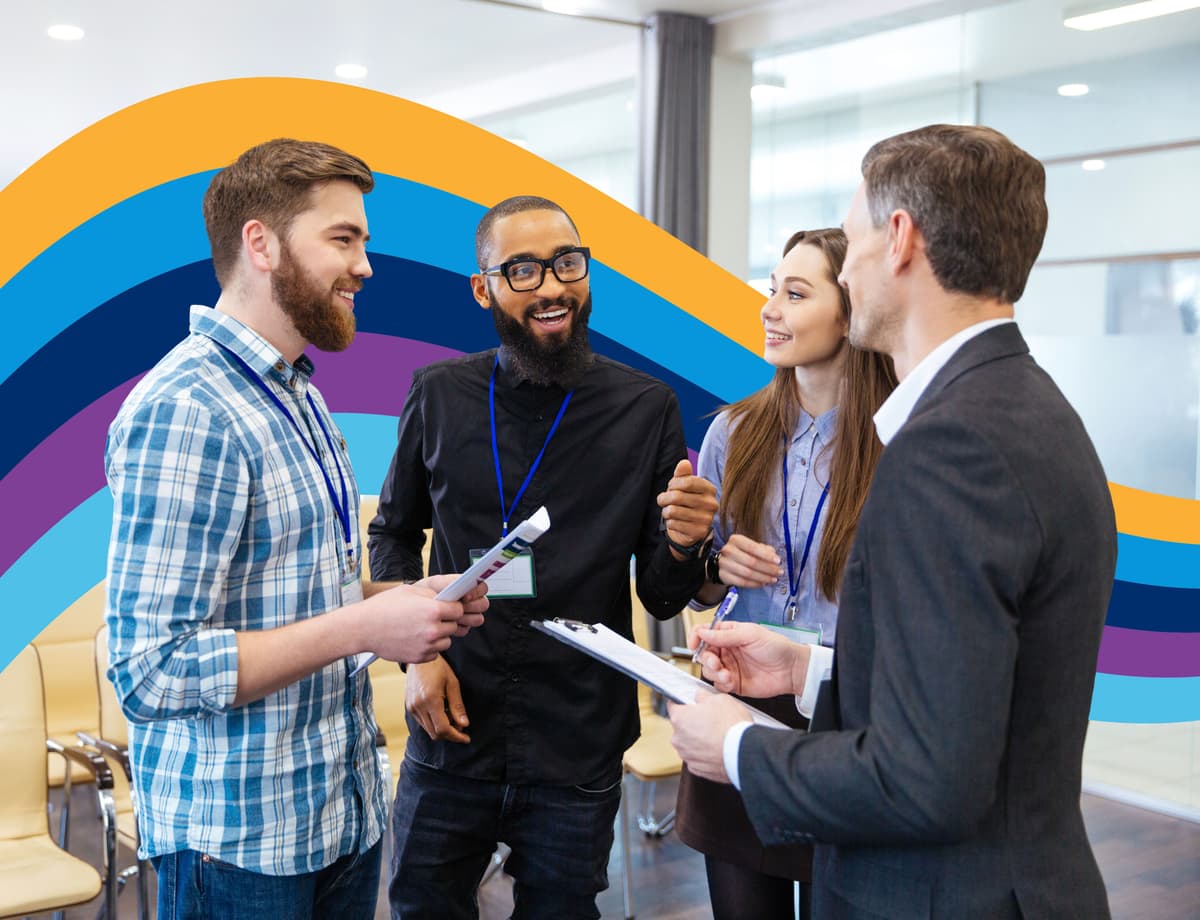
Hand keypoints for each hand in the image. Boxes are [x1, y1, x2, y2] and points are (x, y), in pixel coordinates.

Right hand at [358, 581, 485, 662]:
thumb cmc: (383, 607)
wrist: (363, 628)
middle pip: (454, 626)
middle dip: (446, 621)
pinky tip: (416, 638)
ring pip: (447, 641)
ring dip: (439, 635)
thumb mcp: (410, 591)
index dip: (454, 607)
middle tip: (431, 617)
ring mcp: (426, 645)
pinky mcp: (419, 658)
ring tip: (422, 628)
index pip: (459, 610)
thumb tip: (446, 598)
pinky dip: (430, 647)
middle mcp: (433, 629)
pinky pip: (435, 653)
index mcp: (433, 610)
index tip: (448, 607)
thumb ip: (431, 595)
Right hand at [405, 655, 470, 743]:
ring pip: (428, 730)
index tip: (466, 738)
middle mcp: (418, 707)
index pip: (443, 728)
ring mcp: (412, 708)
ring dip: (442, 729)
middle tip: (461, 727)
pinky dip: (433, 723)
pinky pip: (423, 723)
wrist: (419, 659)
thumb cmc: (438, 667)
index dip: (456, 736)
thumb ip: (457, 706)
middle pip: (435, 733)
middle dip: (450, 734)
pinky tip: (442, 713)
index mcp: (430, 700)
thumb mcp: (452, 683)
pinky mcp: (409, 707)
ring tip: (452, 717)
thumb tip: (464, 724)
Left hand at [657, 458, 717, 554]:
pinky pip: (674, 524)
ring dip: (665, 511)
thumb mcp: (683, 486)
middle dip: (664, 498)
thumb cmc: (685, 503)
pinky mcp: (699, 532)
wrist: (688, 529)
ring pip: (673, 511)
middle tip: (662, 500)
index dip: (674, 483)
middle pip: (678, 496)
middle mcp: (712, 504)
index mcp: (710, 489)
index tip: (670, 487)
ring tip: (668, 512)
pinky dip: (669, 523)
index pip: (688, 481)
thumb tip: (684, 463)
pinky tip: (674, 522)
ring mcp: (707, 519)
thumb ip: (683, 474)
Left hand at [667, 693, 751, 783]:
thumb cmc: (732, 726)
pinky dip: (705, 754)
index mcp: (680, 718)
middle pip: (681, 727)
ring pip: (689, 743)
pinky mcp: (696, 769)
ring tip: (717, 736)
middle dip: (693, 723)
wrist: (744, 753)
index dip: (684, 704)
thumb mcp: (720, 699)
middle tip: (710, 721)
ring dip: (699, 740)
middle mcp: (678, 738)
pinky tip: (717, 749)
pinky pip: (697, 758)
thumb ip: (704, 697)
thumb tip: (700, 696)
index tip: (691, 704)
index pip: (673, 706)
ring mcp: (686, 755)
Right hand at [689, 621, 810, 697]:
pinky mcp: (733, 683)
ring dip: (714, 672)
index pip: (704, 633)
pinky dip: (721, 684)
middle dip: (706, 659)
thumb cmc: (776, 647)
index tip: (695, 644)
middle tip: (716, 663)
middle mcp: (726, 650)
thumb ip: (725, 634)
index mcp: (728, 634)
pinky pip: (718, 684)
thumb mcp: (750, 634)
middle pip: (703, 653)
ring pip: (708, 670)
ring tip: (726, 674)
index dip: (696, 637)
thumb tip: (703, 632)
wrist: (791, 670)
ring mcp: (729, 667)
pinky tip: (731, 681)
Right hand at [716, 533, 782, 587]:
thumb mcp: (753, 547)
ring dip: (763, 578)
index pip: (753, 547)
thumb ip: (764, 550)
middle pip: (751, 562)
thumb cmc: (743, 552)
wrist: (726, 562)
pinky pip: (742, 582)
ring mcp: (724, 563)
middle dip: (768, 568)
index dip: (766, 555)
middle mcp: (728, 550)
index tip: (778, 561)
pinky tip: (762, 583)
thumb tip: (774, 556)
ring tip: (773, 579)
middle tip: (779, 572)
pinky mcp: (723, 575)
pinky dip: (754, 584)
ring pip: (747, 573)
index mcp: (736, 540)